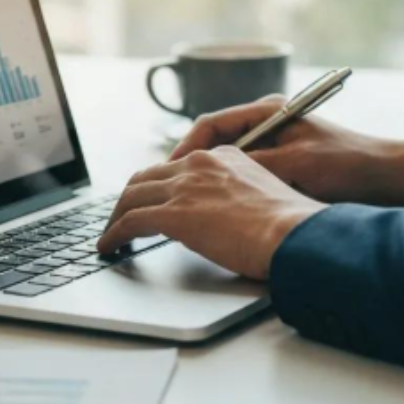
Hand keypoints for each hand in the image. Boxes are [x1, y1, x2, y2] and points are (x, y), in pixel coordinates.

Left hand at [97, 146, 326, 279]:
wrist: (294, 234)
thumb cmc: (289, 225)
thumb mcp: (262, 195)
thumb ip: (237, 196)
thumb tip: (222, 218)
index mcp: (224, 156)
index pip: (177, 166)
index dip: (159, 185)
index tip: (152, 200)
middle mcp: (201, 164)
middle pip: (147, 177)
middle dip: (130, 198)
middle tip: (122, 217)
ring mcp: (185, 187)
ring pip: (132, 196)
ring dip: (116, 217)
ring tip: (110, 235)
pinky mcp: (174, 214)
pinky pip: (130, 222)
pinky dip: (114, 235)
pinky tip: (109, 247)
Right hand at [171, 96, 403, 210]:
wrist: (390, 177)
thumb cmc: (348, 166)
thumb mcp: (296, 165)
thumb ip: (253, 165)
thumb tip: (210, 172)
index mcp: (268, 111)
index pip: (210, 124)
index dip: (184, 148)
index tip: (169, 171)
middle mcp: (267, 122)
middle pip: (213, 142)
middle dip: (190, 166)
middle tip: (168, 191)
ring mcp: (275, 143)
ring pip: (227, 161)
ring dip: (208, 180)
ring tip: (187, 202)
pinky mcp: (284, 164)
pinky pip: (245, 174)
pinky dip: (230, 189)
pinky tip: (220, 208)